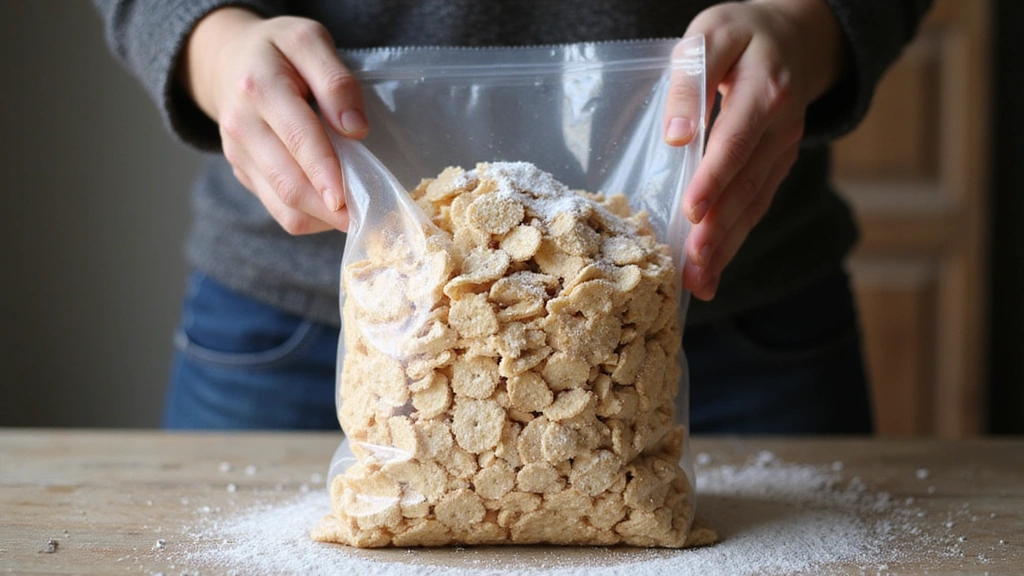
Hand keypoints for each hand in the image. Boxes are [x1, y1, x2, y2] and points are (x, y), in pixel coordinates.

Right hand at [180, 7, 367, 233]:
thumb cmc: (278, 49)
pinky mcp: (243, 173)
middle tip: (368, 216)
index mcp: (260, 88)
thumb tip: (356, 128)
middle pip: (289, 183)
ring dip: (323, 218)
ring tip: (356, 215)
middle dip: (330, 208)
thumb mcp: (309, 41)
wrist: (228, 59)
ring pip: (283, 206)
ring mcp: (238, 155)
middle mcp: (242, 127)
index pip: (299, 138)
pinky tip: (333, 206)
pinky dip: (310, 216)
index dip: (327, 172)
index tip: (353, 200)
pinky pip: (278, 209)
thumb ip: (335, 81)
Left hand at [663, 0, 846, 299]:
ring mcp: (783, 150)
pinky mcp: (777, 165)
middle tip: (692, 268)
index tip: (692, 212)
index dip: (714, 179)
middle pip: (747, 185)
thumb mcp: (709, 37)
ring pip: (754, 204)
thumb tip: (676, 137)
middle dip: (719, 230)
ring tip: (699, 282)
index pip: (736, 141)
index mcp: (765, 91)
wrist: (791, 36)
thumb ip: (690, 81)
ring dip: (726, 246)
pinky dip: (734, 239)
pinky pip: (756, 205)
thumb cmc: (738, 35)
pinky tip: (712, 269)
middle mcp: (781, 126)